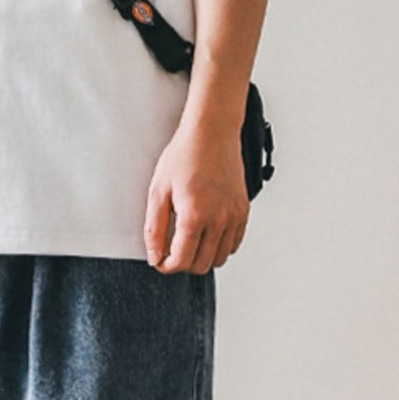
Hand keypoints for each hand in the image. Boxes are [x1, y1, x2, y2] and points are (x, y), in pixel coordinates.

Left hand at [144, 117, 249, 274]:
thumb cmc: (184, 156)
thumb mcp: (158, 191)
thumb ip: (155, 229)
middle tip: (171, 250)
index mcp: (195, 216)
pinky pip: (233, 244)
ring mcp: (235, 217)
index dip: (166, 266)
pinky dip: (219, 247)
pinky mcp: (243, 211)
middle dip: (183, 264)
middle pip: (201, 265)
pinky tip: (206, 234)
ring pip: (219, 259)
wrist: (212, 133)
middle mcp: (219, 220)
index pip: (182, 261)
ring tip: (188, 242)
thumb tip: (155, 256)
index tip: (160, 261)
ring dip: (202, 257)